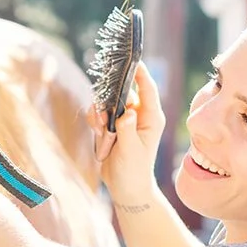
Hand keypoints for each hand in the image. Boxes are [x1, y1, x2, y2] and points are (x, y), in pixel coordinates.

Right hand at [87, 61, 165, 205]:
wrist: (125, 188)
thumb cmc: (134, 170)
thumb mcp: (131, 151)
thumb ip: (127, 129)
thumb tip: (127, 111)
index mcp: (151, 118)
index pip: (147, 89)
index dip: (140, 73)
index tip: (132, 58)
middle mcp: (139, 115)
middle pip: (123, 91)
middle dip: (109, 99)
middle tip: (103, 116)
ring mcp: (125, 120)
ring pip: (108, 102)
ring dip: (100, 113)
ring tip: (101, 129)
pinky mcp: (112, 126)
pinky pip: (99, 113)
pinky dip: (95, 120)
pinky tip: (98, 134)